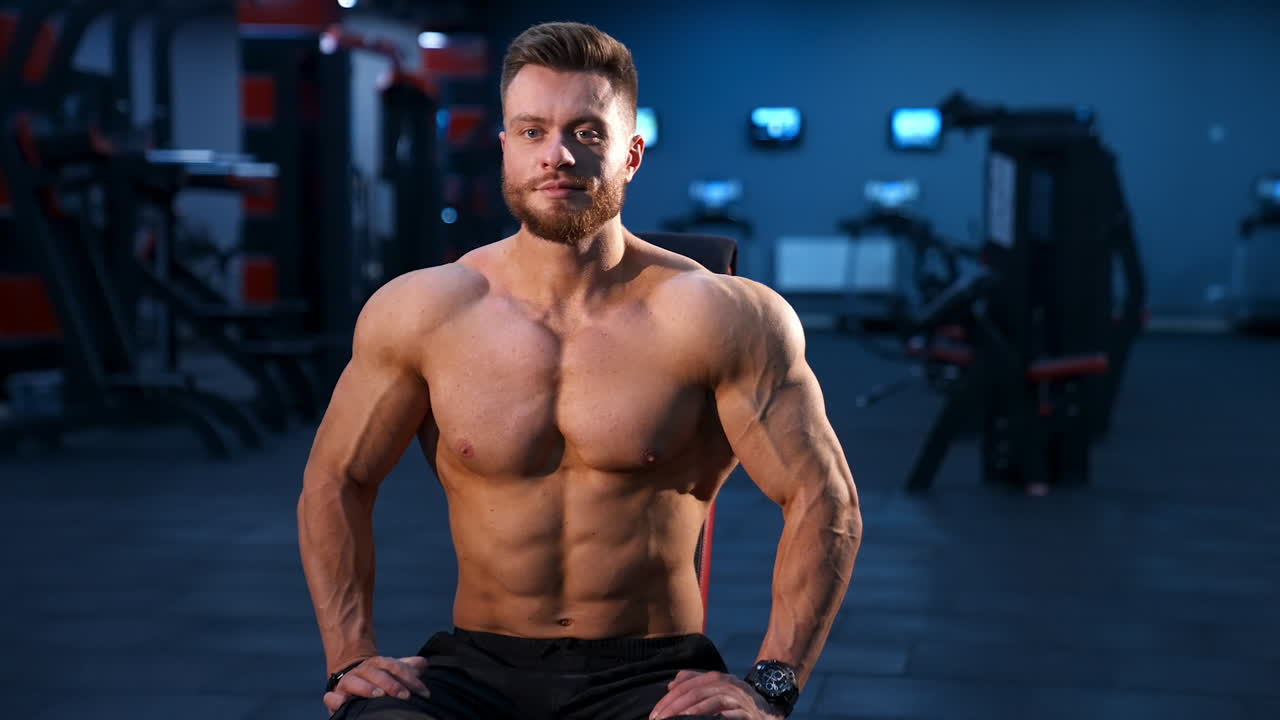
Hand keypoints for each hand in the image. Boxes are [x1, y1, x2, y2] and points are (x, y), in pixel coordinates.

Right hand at [323, 655, 429, 714]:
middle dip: (391, 684)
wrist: (353, 680)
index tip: (422, 692)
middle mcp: (362, 670)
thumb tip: (422, 663)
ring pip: (354, 682)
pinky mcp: (335, 696)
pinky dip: (335, 699)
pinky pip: (331, 697)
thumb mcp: (393, 672)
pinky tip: (342, 703)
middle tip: (404, 695)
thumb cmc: (379, 679)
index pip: (394, 667)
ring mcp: (347, 682)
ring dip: (366, 688)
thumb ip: (407, 668)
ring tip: (379, 695)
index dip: (409, 678)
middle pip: (376, 673)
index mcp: (378, 664)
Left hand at [649, 670, 784, 719]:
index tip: (655, 714)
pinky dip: (714, 716)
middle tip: (659, 719)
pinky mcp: (747, 711)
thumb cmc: (736, 697)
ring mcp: (736, 696)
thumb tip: (671, 684)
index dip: (669, 699)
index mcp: (714, 677)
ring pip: (710, 701)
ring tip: (675, 719)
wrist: (767, 704)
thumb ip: (693, 682)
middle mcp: (725, 682)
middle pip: (694, 692)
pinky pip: (728, 714)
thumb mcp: (714, 688)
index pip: (686, 685)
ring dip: (690, 711)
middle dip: (674, 706)